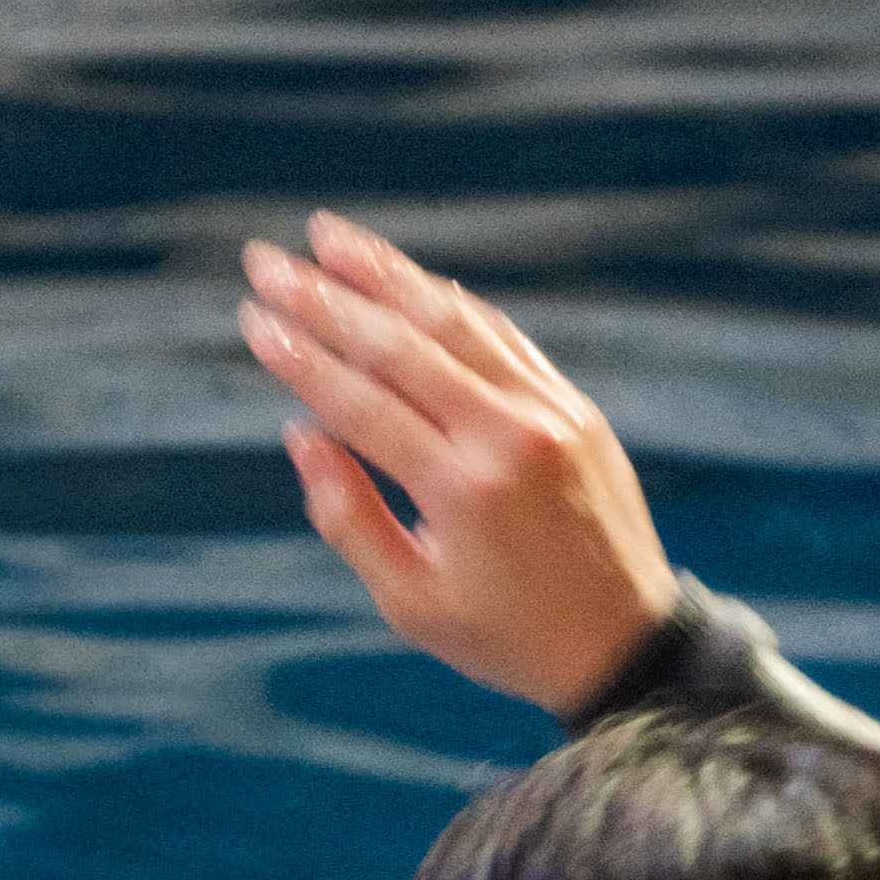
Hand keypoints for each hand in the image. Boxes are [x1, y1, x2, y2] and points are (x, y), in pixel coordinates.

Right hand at [239, 214, 681, 717]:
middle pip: (400, 345)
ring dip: (385, 273)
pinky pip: (501, 336)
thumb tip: (300, 434)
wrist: (625, 643)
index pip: (361, 403)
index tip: (253, 320)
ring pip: (454, 320)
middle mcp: (507, 434)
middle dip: (323, 297)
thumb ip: (350, 520)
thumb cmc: (508, 638)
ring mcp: (547, 410)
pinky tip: (409, 280)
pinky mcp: (572, 405)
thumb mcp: (413, 604)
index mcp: (462, 490)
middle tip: (265, 260)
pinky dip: (450, 303)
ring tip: (327, 236)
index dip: (301, 357)